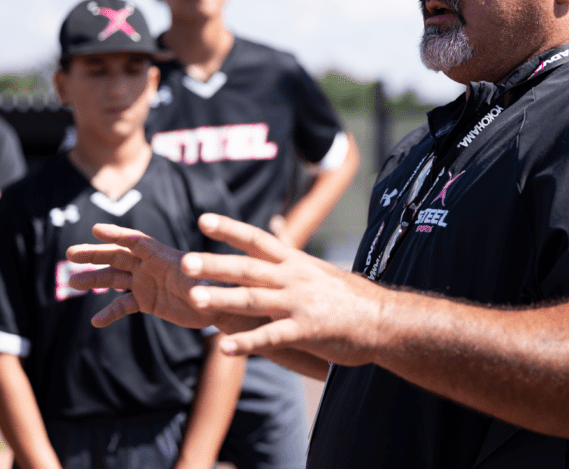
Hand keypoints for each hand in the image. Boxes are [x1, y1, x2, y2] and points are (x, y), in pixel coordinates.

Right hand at [66, 224, 213, 329]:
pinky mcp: (148, 301)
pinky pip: (124, 305)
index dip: (117, 234)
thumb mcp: (205, 284)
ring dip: (94, 279)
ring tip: (72, 282)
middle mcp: (151, 266)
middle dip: (94, 254)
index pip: (136, 241)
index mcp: (163, 257)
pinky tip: (96, 321)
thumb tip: (189, 281)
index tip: (96, 230)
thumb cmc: (217, 289)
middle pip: (118, 256)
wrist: (221, 306)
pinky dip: (110, 311)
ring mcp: (147, 283)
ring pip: (115, 278)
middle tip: (70, 254)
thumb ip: (194, 282)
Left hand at [180, 214, 382, 365]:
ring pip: (254, 299)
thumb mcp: (317, 269)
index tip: (201, 220)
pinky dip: (246, 343)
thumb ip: (289, 256)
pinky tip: (222, 347)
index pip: (257, 240)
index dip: (229, 229)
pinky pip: (271, 337)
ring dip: (222, 299)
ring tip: (193, 300)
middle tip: (184, 262)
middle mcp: (294, 278)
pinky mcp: (307, 331)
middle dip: (215, 265)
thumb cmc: (348, 296)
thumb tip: (271, 230)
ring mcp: (299, 304)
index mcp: (295, 262)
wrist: (384, 319)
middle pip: (248, 268)